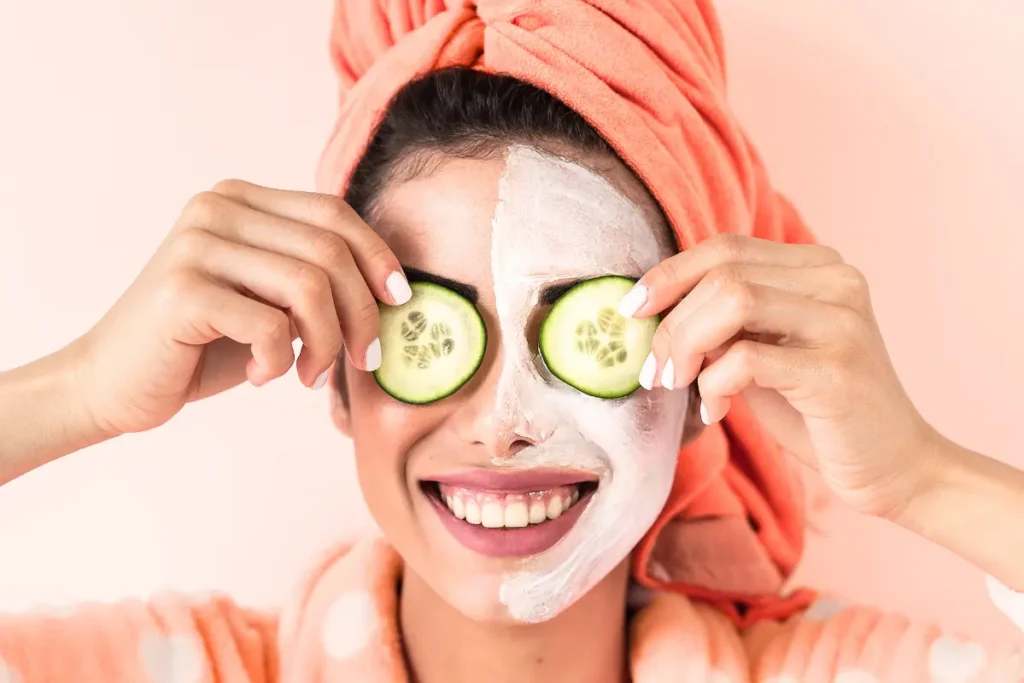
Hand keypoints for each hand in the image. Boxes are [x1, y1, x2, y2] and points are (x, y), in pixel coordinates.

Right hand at [71, 180, 409, 436]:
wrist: (112, 383)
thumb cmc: (201, 345)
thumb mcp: (267, 300)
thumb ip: (312, 279)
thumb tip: (390, 289)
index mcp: (240, 200)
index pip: (333, 213)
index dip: (377, 257)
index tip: (398, 302)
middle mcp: (216, 208)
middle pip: (329, 252)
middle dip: (361, 314)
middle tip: (361, 360)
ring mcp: (196, 245)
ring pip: (309, 288)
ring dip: (324, 344)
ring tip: (309, 374)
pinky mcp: (182, 290)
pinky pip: (270, 326)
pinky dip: (279, 362)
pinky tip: (259, 374)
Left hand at [620, 233, 940, 519]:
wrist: (895, 468)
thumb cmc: (817, 412)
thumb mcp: (763, 354)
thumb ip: (723, 324)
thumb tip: (651, 310)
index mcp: (819, 267)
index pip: (726, 247)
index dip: (669, 274)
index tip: (631, 310)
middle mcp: (837, 281)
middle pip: (722, 272)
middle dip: (670, 321)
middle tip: (651, 370)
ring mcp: (842, 321)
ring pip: (732, 300)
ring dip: (684, 344)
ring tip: (675, 384)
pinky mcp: (837, 369)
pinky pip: (746, 358)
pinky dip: (713, 383)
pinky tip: (716, 410)